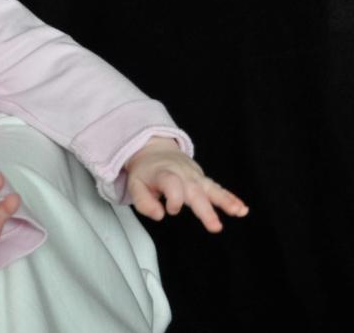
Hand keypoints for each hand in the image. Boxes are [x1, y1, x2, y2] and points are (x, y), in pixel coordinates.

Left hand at [125, 137, 248, 232]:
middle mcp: (182, 174)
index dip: (173, 199)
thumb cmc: (146, 171)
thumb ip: (143, 202)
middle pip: (195, 191)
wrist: (155, 150)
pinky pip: (218, 189)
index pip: (172, 185)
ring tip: (238, 212)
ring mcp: (195, 176)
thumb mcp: (135, 185)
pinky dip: (231, 198)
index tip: (170, 210)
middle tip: (215, 226)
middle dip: (206, 210)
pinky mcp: (202, 179)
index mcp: (164, 174)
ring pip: (211, 188)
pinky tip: (242, 208)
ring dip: (226, 201)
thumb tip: (159, 215)